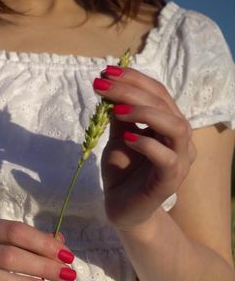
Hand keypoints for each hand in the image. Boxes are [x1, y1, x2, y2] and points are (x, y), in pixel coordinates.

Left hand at [95, 66, 195, 230]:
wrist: (121, 208)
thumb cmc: (123, 171)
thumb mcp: (117, 136)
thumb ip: (118, 115)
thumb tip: (109, 86)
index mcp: (167, 123)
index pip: (158, 92)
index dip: (134, 79)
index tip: (105, 72)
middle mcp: (179, 138)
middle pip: (164, 104)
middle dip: (132, 90)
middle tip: (102, 85)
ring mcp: (179, 160)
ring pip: (176, 126)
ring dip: (145, 112)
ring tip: (115, 109)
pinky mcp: (170, 181)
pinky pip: (168, 158)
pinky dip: (147, 144)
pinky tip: (126, 137)